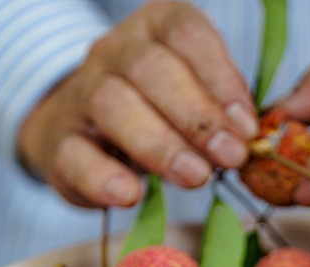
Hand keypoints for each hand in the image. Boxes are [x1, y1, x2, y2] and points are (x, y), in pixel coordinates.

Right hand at [16, 1, 257, 207]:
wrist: (82, 132)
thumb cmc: (157, 112)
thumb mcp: (195, 96)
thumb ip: (222, 108)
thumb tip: (251, 137)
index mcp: (155, 28)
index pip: (186, 35)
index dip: (220, 79)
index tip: (246, 127)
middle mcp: (114, 51)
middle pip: (150, 69)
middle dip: (197, 117)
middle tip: (230, 157)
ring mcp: (80, 93)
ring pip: (112, 105)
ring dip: (160, 144)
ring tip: (195, 177)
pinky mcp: (58, 143)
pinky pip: (75, 154)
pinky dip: (103, 177)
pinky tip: (130, 196)